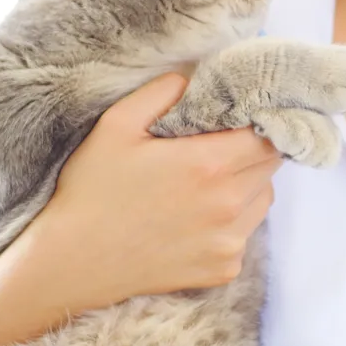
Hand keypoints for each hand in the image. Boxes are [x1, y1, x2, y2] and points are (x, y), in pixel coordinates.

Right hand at [8, 73, 281, 308]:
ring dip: (248, 185)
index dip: (259, 122)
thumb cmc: (92, 190)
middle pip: (270, 166)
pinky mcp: (224, 268)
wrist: (74, 261)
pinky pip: (245, 234)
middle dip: (253, 150)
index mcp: (209, 164)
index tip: (241, 119)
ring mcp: (229, 241)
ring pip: (264, 199)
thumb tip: (194, 77)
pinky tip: (196, 218)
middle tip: (221, 147)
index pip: (268, 135)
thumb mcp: (117, 125)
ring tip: (208, 183)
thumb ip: (162, 92)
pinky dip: (233, 222)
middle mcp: (229, 205)